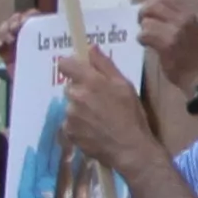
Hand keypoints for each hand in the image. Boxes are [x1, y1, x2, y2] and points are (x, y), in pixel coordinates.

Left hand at [52, 37, 158, 171]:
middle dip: (81, 91)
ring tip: (99, 119)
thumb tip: (90, 48)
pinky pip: (69, 123)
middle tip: (99, 102)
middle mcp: (75, 96)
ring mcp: (70, 116)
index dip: (71, 66)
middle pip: (70, 87)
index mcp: (90, 81)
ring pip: (70, 106)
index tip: (78, 71)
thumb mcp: (124, 85)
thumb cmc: (131, 115)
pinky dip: (78, 125)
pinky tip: (94, 131)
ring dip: (80, 110)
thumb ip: (105, 65)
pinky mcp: (68, 132)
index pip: (65, 64)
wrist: (130, 149)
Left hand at [137, 0, 197, 90]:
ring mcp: (175, 31)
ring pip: (147, 21)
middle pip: (153, 5)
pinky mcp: (167, 44)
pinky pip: (145, 34)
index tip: (148, 13)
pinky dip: (142, 39)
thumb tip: (150, 9)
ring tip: (147, 38)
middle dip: (143, 13)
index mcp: (188, 14)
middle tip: (141, 23)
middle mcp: (183, 19)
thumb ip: (172, 18)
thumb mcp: (186, 29)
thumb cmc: (191, 55)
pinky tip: (146, 45)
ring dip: (143, 30)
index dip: (151, 3)